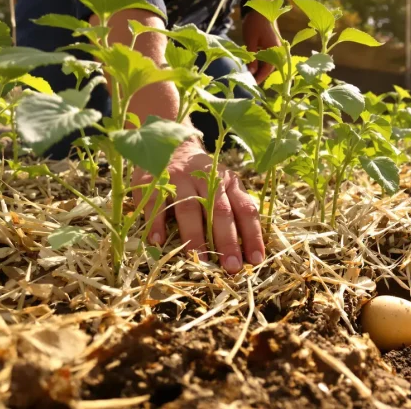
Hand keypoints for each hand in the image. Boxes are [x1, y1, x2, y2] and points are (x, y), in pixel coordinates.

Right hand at [133, 141, 264, 273]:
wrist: (173, 143)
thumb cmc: (205, 176)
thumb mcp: (225, 186)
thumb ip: (236, 209)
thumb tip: (250, 248)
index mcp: (229, 183)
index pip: (246, 209)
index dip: (252, 235)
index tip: (256, 260)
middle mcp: (208, 179)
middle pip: (220, 211)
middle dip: (227, 241)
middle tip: (231, 266)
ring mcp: (180, 179)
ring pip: (190, 208)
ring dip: (195, 236)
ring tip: (200, 260)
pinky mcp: (154, 180)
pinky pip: (156, 203)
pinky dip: (156, 223)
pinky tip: (158, 242)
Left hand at [243, 11, 280, 83]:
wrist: (261, 7)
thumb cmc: (255, 23)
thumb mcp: (251, 41)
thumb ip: (252, 58)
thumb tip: (251, 72)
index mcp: (275, 51)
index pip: (267, 70)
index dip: (258, 78)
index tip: (250, 85)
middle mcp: (278, 52)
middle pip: (268, 68)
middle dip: (258, 74)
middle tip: (248, 82)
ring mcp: (275, 48)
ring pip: (267, 63)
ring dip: (258, 68)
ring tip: (248, 74)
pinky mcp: (272, 45)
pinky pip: (267, 57)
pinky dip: (259, 61)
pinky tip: (251, 64)